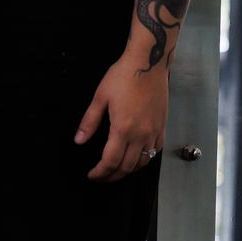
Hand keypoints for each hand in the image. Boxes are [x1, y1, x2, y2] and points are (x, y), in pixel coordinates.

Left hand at [75, 51, 167, 181]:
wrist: (148, 63)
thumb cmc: (122, 76)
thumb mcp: (100, 97)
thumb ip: (89, 121)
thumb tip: (78, 140)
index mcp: (123, 129)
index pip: (111, 161)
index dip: (100, 172)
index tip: (92, 176)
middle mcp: (141, 135)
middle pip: (127, 166)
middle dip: (113, 176)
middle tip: (102, 177)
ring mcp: (154, 132)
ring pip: (143, 162)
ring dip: (129, 171)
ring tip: (116, 171)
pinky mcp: (162, 127)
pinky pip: (155, 151)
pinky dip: (145, 160)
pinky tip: (136, 158)